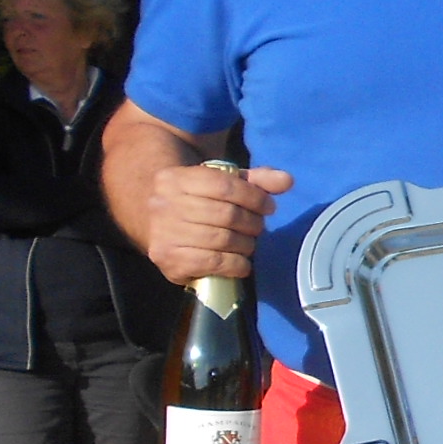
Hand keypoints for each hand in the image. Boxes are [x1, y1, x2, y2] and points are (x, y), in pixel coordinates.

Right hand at [145, 164, 290, 282]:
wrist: (156, 224)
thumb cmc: (198, 201)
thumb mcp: (223, 184)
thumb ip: (256, 180)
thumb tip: (286, 180)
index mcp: (176, 178)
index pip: (225, 185)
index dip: (254, 197)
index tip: (268, 207)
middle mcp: (164, 204)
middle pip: (226, 214)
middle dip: (252, 223)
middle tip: (258, 228)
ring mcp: (164, 233)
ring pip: (222, 240)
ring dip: (246, 244)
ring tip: (248, 243)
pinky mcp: (168, 259)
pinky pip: (214, 263)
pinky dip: (236, 265)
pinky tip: (240, 262)